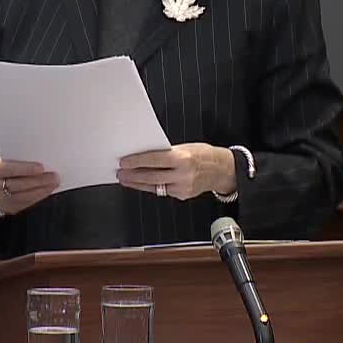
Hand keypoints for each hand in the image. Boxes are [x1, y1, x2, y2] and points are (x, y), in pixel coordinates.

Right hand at [0, 158, 59, 215]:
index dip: (27, 169)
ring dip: (41, 191)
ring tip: (53, 184)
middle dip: (39, 181)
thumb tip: (38, 164)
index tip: (42, 168)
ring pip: (23, 197)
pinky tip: (46, 192)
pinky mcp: (5, 209)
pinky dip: (37, 198)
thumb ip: (14, 161)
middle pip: (19, 185)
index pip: (10, 170)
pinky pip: (24, 204)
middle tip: (54, 177)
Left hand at [116, 143, 236, 200]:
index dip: (136, 161)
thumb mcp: (185, 147)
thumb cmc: (203, 155)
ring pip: (154, 187)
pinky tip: (143, 184)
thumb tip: (144, 155)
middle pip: (151, 176)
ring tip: (126, 180)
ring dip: (138, 183)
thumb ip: (166, 153)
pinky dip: (152, 187)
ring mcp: (183, 187)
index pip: (154, 160)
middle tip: (120, 173)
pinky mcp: (183, 195)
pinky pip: (163, 191)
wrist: (222, 170)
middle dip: (133, 175)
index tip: (123, 162)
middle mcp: (183, 174)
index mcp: (182, 158)